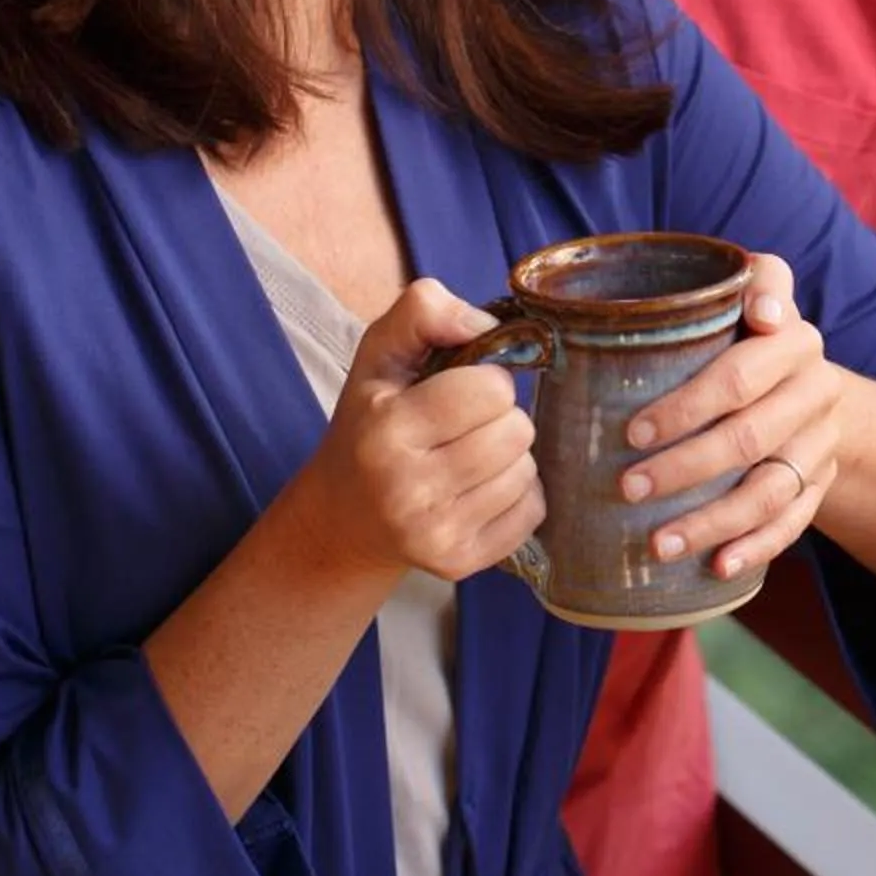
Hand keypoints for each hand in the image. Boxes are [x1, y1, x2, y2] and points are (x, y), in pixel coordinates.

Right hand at [292, 280, 544, 584]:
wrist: (342, 517)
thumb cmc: (369, 422)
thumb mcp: (379, 355)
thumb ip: (424, 310)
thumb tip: (486, 323)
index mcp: (388, 428)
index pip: (491, 389)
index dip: (484, 380)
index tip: (458, 390)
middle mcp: (409, 489)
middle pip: (517, 430)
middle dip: (500, 418)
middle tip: (464, 426)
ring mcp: (436, 534)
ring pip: (527, 471)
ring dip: (508, 457)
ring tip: (467, 457)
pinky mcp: (459, 564)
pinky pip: (532, 511)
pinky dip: (515, 495)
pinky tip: (478, 490)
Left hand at [617, 254, 839, 582]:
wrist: (812, 379)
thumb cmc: (751, 333)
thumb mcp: (751, 292)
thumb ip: (745, 282)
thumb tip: (758, 306)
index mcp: (794, 342)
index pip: (741, 376)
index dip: (687, 406)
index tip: (634, 430)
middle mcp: (816, 392)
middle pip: (749, 438)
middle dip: (684, 468)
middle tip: (628, 487)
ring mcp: (820, 444)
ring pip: (769, 491)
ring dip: (712, 521)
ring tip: (659, 543)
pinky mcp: (820, 483)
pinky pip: (793, 523)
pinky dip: (756, 547)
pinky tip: (718, 565)